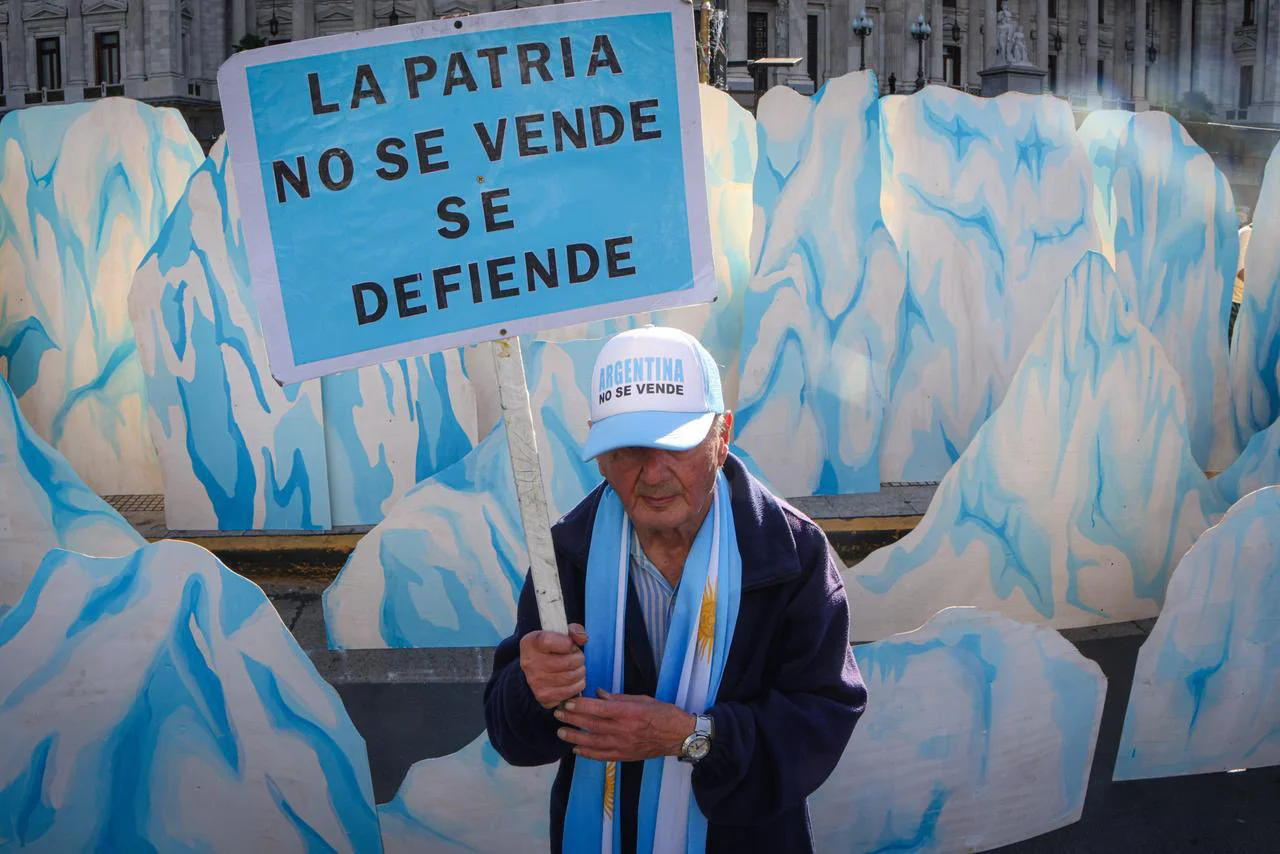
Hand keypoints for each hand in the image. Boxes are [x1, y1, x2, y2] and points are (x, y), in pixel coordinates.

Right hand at [520, 623, 587, 708]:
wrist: (534, 667)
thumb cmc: (549, 648)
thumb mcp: (557, 632)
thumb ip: (573, 630)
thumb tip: (583, 639)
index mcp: (532, 643)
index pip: (554, 642)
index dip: (568, 643)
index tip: (569, 645)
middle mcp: (531, 663)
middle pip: (569, 663)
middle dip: (579, 659)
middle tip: (577, 658)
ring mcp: (536, 682)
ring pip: (572, 677)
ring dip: (581, 672)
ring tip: (576, 668)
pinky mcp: (543, 696)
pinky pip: (570, 692)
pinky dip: (577, 685)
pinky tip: (573, 679)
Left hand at [554, 690, 695, 761]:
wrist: (679, 736)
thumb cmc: (663, 713)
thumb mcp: (642, 699)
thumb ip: (618, 698)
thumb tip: (598, 694)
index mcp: (628, 712)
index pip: (598, 708)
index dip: (580, 705)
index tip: (567, 701)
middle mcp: (623, 729)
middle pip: (591, 724)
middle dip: (572, 718)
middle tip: (557, 713)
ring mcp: (623, 745)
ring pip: (593, 742)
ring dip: (575, 737)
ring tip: (561, 732)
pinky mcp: (625, 756)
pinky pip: (602, 756)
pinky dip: (588, 754)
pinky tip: (576, 750)